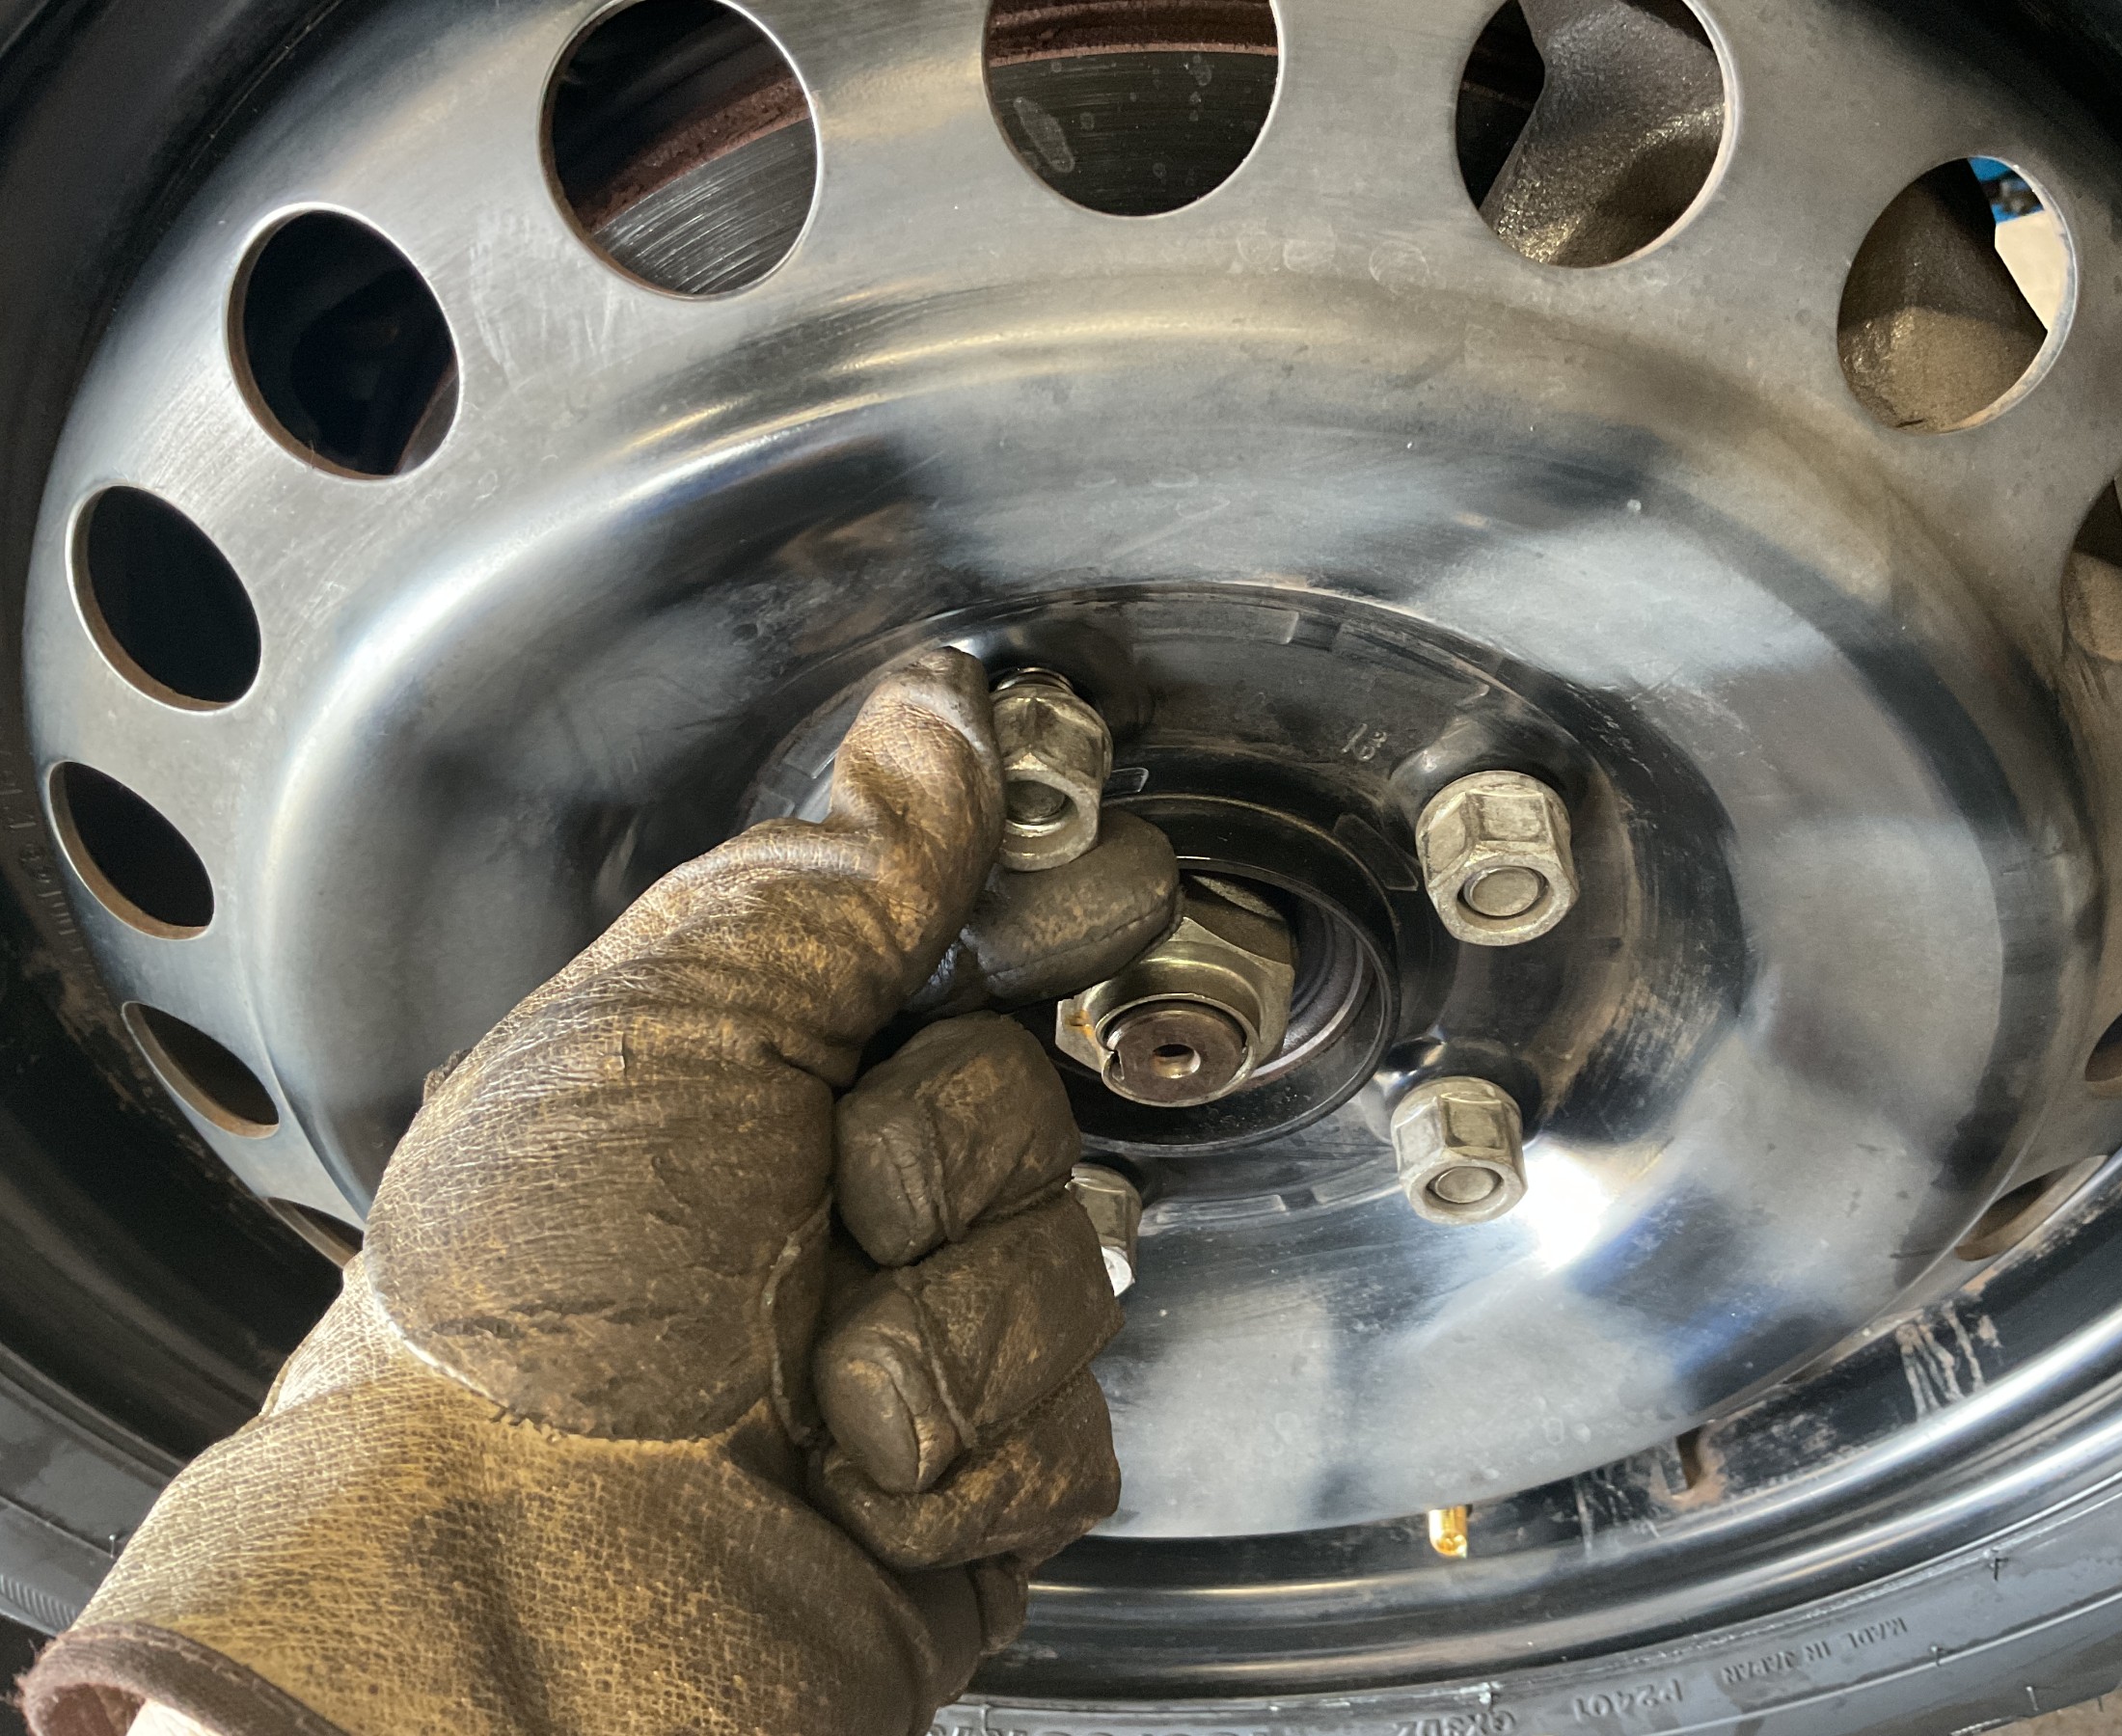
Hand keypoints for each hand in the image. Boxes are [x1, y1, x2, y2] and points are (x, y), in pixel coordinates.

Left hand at [365, 648, 1173, 1663]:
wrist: (521, 1597)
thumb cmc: (530, 1313)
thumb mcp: (670, 1026)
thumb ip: (838, 874)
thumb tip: (938, 713)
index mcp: (758, 1070)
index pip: (956, 952)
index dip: (1023, 930)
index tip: (1072, 897)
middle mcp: (834, 1204)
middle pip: (1033, 1107)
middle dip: (944, 1161)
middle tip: (834, 1215)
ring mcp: (908, 1351)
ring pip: (1073, 1271)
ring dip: (944, 1333)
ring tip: (810, 1394)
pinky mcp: (965, 1493)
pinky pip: (1075, 1431)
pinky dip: (965, 1461)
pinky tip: (850, 1489)